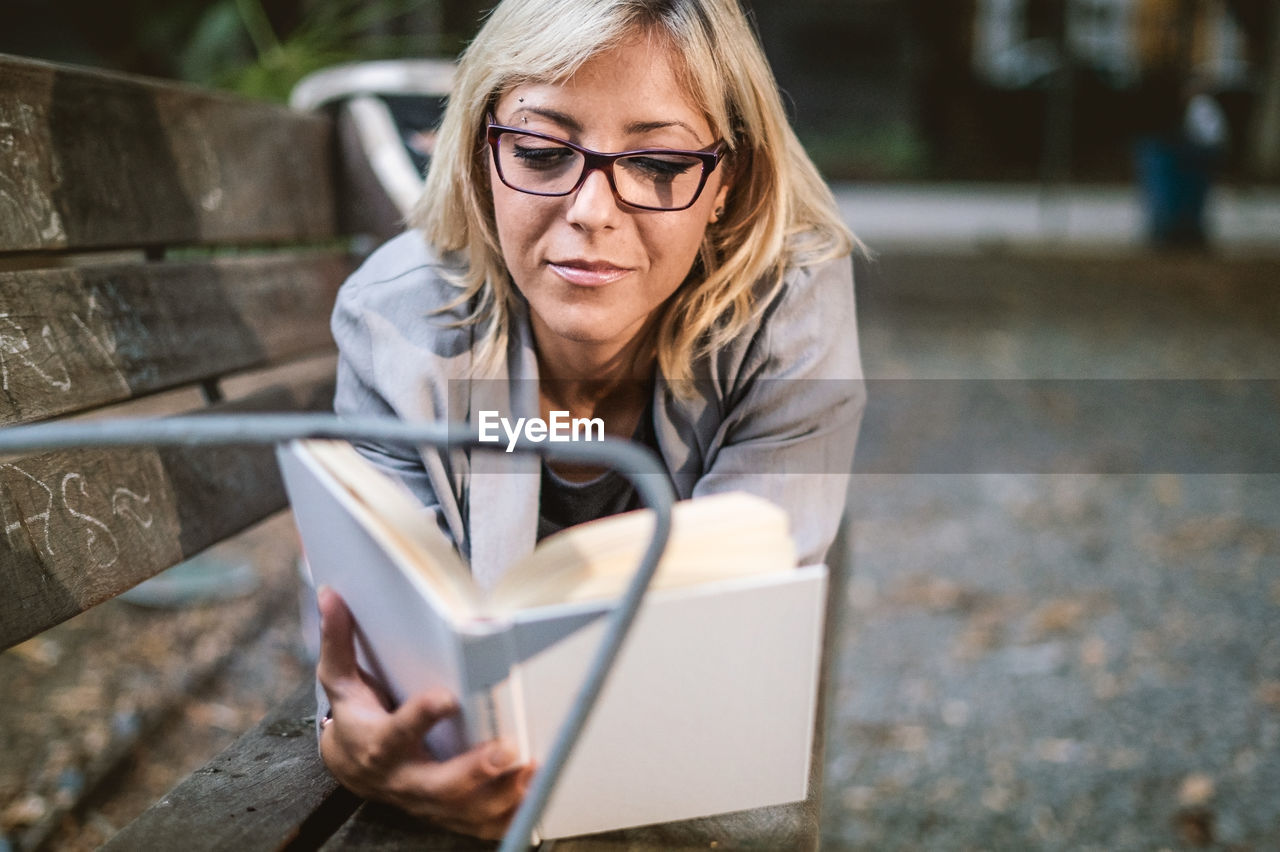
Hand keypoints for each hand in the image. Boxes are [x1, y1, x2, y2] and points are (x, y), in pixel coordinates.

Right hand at [315, 586, 533, 838]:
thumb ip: (339, 640)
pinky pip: (481, 825)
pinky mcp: (449, 814)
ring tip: (532, 770)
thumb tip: (330, 595)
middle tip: (505, 750)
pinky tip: (536, 796)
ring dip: (501, 796)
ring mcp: (428, 802)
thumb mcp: (340, 680)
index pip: (399, 732)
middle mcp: (405, 779)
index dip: (421, 717)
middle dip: (472, 772)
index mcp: (380, 745)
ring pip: (465, 811)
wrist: (354, 769)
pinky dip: (510, 817)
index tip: (447, 698)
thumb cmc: (357, 718)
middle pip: (438, 785)